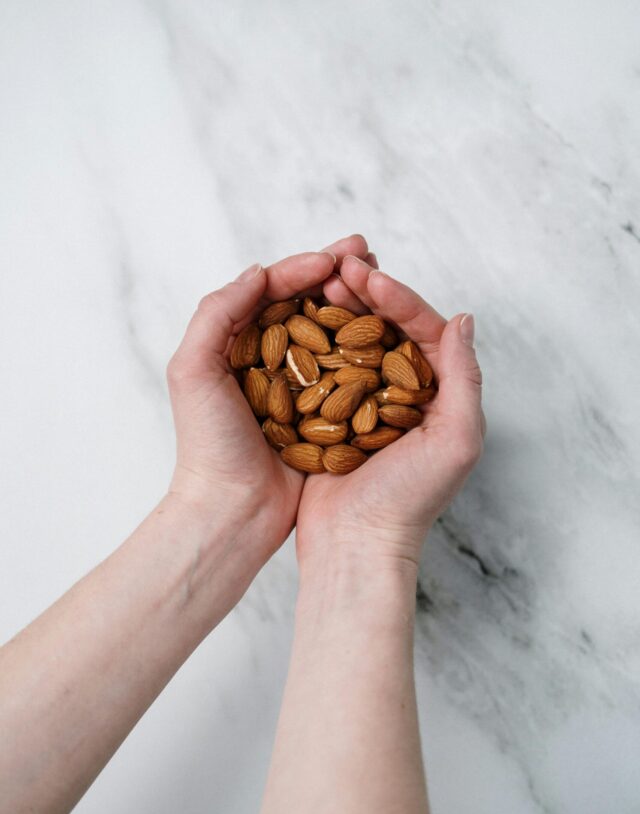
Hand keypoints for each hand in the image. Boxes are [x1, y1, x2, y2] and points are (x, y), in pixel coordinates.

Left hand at [165, 236, 371, 566]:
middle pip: (305, 303)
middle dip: (335, 275)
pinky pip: (347, 371)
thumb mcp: (193, 370)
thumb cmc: (207, 444)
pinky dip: (366, 348)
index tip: (336, 256)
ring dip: (354, 302)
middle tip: (365, 250)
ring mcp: (298, 383)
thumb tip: (259, 271)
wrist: (232, 510)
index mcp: (236, 342)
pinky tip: (390, 331)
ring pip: (330, 331)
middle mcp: (269, 357)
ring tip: (382, 279)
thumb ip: (216, 314)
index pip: (271, 290)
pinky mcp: (322, 410)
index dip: (302, 267)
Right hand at [296, 256, 483, 573]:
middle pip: (386, 328)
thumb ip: (465, 379)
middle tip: (340, 266)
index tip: (370, 276)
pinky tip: (296, 320)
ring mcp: (363, 401)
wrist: (355, 546)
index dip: (398, 297)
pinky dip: (313, 341)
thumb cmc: (409, 501)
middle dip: (365, 293)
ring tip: (319, 283)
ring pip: (352, 341)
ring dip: (338, 310)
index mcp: (437, 394)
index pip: (422, 329)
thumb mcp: (457, 441)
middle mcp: (401, 392)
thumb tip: (463, 319)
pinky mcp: (329, 414)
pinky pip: (323, 367)